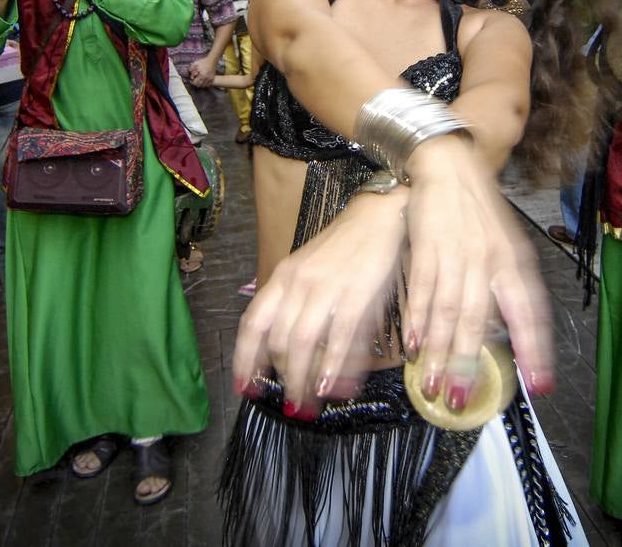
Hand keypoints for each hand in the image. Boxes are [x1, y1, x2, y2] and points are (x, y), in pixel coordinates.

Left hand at [189, 55, 216, 86]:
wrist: (212, 60)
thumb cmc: (203, 62)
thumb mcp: (195, 64)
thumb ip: (191, 70)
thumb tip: (191, 77)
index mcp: (201, 75)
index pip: (195, 82)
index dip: (192, 82)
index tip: (191, 81)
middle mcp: (206, 78)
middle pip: (199, 85)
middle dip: (195, 84)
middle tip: (194, 81)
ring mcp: (209, 79)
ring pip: (203, 86)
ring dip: (200, 85)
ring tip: (198, 82)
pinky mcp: (212, 78)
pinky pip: (208, 84)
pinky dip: (205, 84)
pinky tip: (203, 82)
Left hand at [232, 190, 409, 416]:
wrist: (378, 216)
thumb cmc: (343, 248)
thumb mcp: (308, 270)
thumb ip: (295, 304)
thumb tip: (286, 350)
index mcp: (283, 277)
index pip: (254, 323)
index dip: (245, 358)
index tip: (243, 386)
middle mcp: (298, 283)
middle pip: (279, 340)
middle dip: (282, 377)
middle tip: (288, 402)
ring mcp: (326, 289)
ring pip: (303, 344)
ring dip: (301, 380)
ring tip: (305, 404)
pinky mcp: (356, 295)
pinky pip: (339, 338)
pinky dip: (332, 367)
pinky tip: (329, 387)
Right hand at [402, 136, 554, 407]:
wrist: (450, 166)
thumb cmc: (478, 213)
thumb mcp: (505, 247)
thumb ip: (507, 290)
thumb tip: (511, 337)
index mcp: (514, 263)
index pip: (529, 313)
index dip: (534, 350)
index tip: (540, 385)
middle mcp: (489, 260)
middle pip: (480, 320)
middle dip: (471, 364)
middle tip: (465, 399)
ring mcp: (458, 254)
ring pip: (449, 311)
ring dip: (441, 352)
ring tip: (435, 385)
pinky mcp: (428, 247)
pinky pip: (424, 290)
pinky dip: (419, 320)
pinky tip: (415, 346)